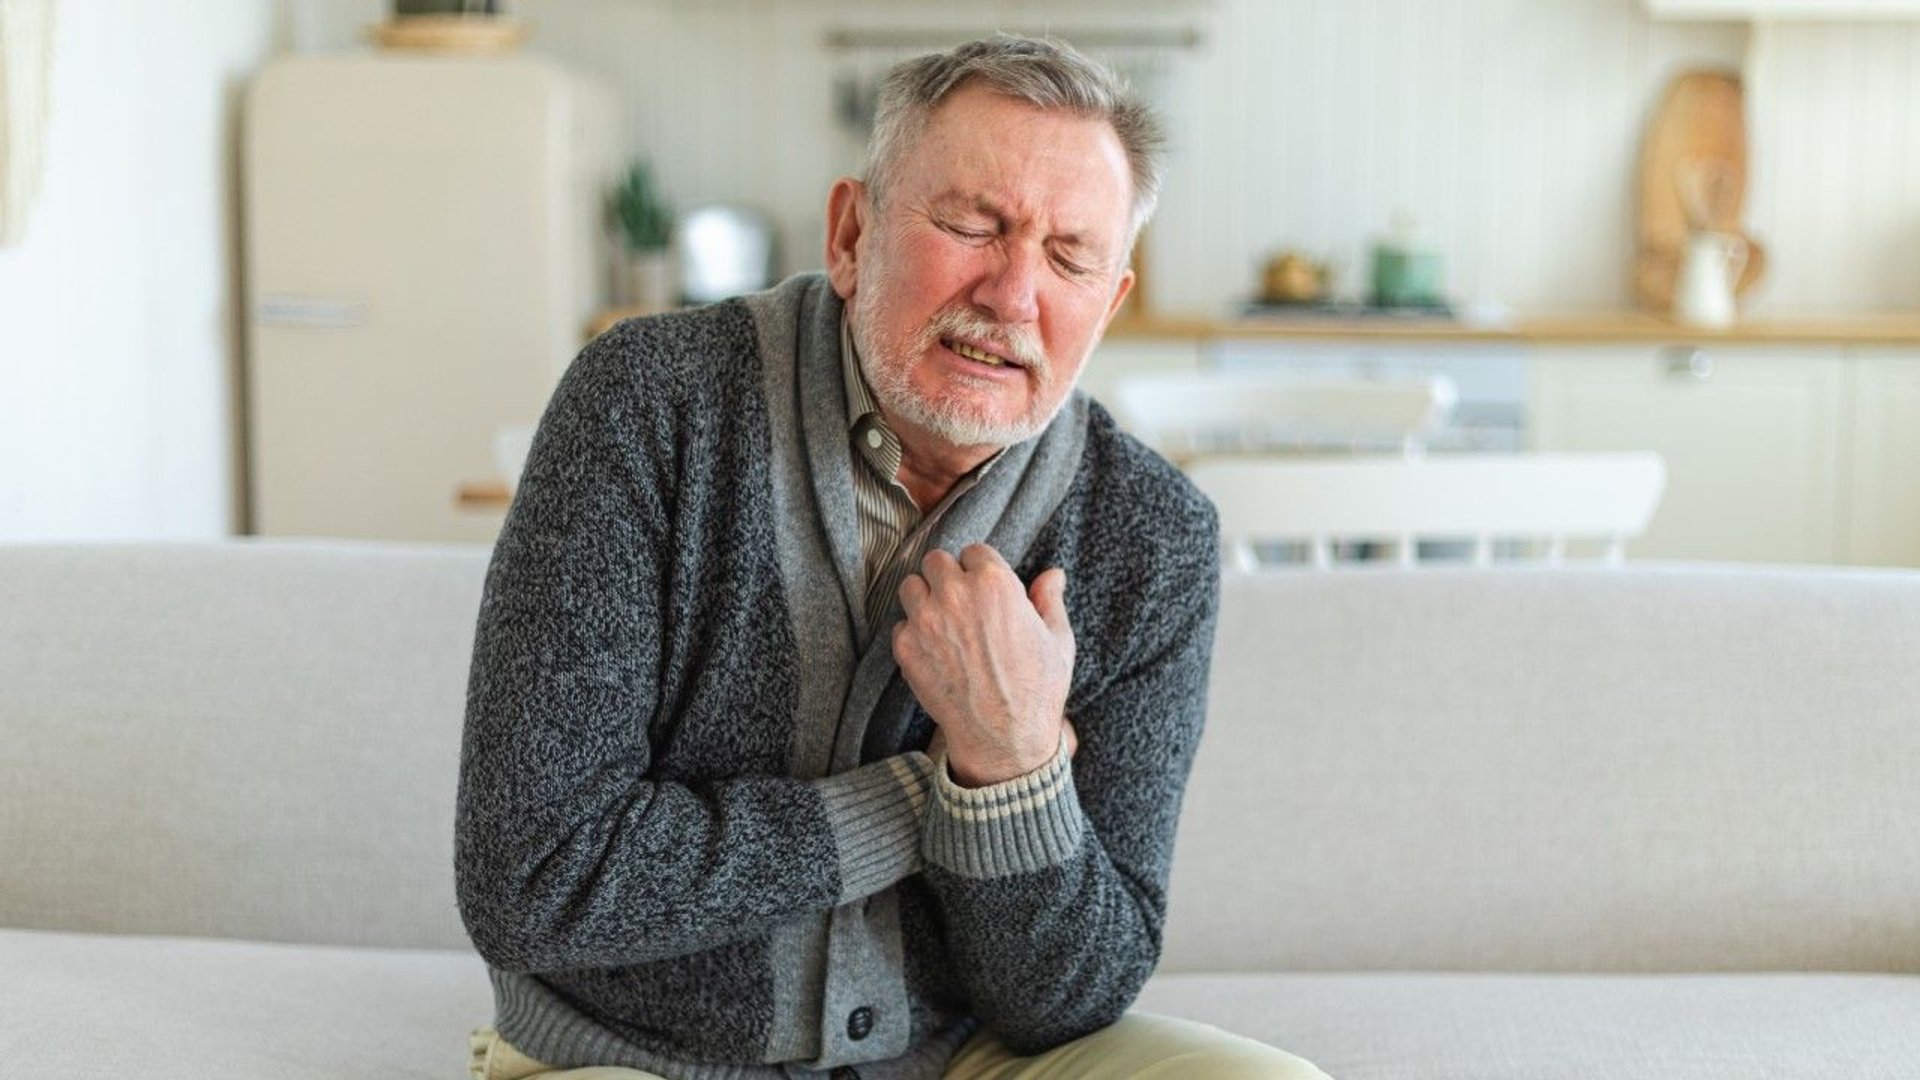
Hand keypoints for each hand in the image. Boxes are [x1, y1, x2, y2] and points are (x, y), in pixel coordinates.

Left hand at [894, 544, 1075, 787]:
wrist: (1004, 738)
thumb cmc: (1037, 690)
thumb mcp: (1058, 641)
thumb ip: (1050, 600)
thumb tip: (1053, 574)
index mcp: (995, 583)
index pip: (973, 550)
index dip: (980, 569)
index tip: (984, 588)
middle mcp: (955, 595)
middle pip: (936, 561)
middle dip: (947, 577)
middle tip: (959, 601)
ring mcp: (926, 621)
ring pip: (910, 586)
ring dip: (924, 598)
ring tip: (941, 621)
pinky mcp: (906, 649)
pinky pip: (900, 625)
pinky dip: (912, 634)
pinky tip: (934, 651)